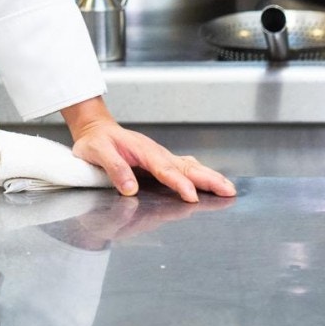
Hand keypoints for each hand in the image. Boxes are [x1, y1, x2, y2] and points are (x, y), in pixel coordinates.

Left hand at [66, 118, 235, 203]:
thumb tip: (130, 189)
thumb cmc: (96, 141)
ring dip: (210, 177)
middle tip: (227, 191)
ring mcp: (161, 157)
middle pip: (186, 168)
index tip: (191, 196)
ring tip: (228, 189)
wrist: (96, 129)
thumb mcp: (98, 152)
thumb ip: (114, 169)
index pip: (164, 170)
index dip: (179, 184)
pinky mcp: (161, 161)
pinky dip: (201, 174)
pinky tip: (212, 180)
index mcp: (143, 151)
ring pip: (190, 167)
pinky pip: (185, 168)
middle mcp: (156, 153)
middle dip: (208, 180)